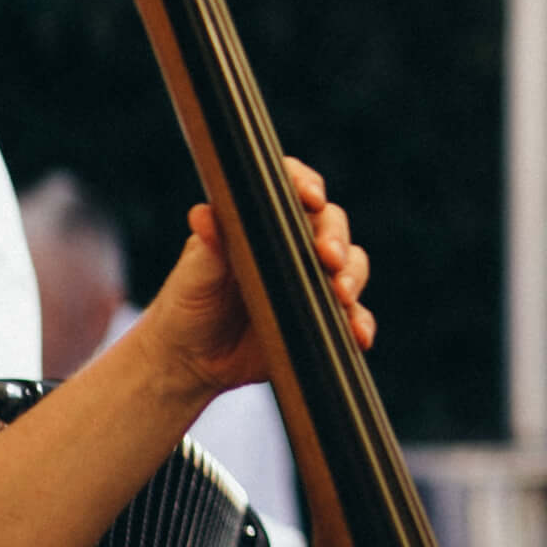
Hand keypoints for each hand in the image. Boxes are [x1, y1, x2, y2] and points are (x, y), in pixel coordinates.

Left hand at [140, 155, 370, 399]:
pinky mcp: (322, 318)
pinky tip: (357, 334)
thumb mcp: (192, 275)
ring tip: (341, 296)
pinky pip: (353, 315)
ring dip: (352, 276)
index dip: (306, 184)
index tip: (311, 198)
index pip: (292, 190)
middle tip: (328, 257)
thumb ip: (206, 247)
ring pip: (351, 265)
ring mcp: (311, 281)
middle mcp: (293, 246)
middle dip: (336, 238)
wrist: (190, 361)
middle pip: (332, 224)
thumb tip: (203, 214)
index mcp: (262, 223)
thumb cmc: (186, 306)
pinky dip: (360, 322)